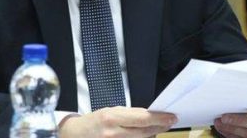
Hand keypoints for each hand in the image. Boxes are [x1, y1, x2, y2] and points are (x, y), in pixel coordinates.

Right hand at [59, 106, 176, 137]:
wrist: (74, 135)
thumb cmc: (93, 121)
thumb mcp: (110, 112)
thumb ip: (129, 115)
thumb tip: (149, 116)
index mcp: (112, 117)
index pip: (142, 118)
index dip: (159, 118)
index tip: (171, 116)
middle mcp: (113, 132)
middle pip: (144, 132)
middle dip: (160, 126)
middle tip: (171, 121)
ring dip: (152, 134)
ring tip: (159, 127)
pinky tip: (146, 134)